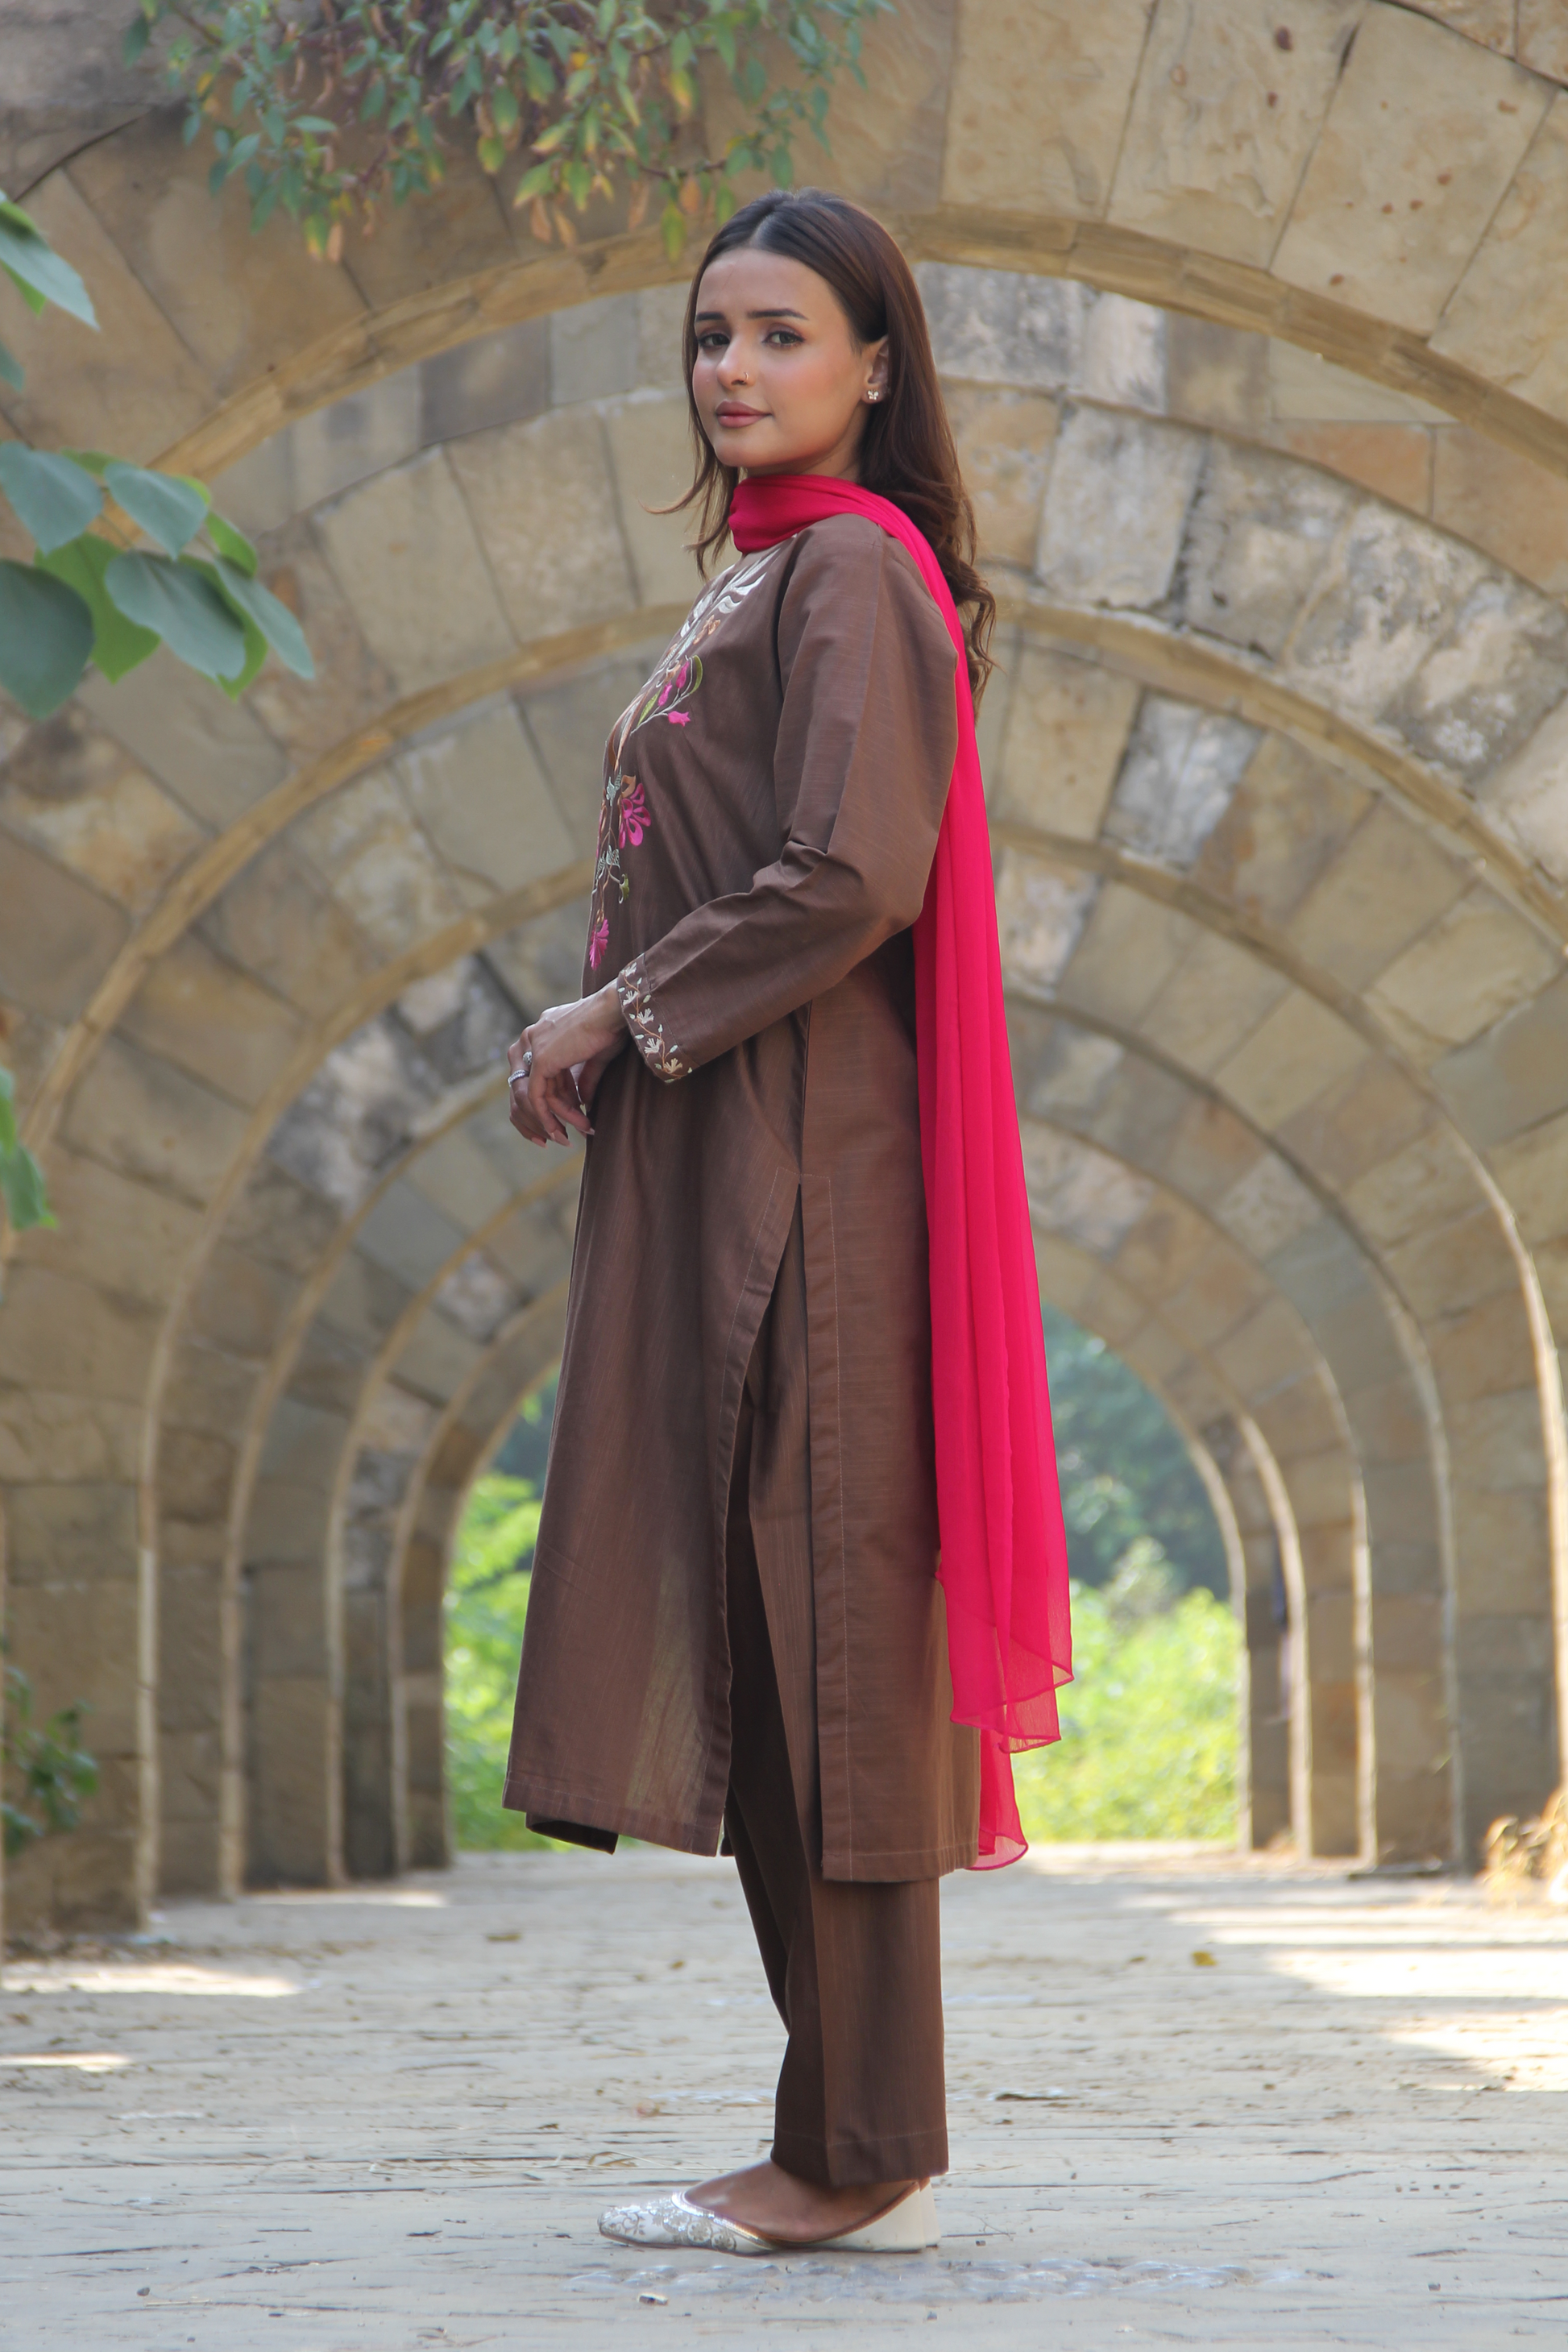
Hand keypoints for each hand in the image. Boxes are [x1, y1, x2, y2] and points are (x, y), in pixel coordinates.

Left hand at [507, 983, 629, 1147]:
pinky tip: (558, 1131)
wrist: (615, 1012)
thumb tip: (583, 1100)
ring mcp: (532, 1047)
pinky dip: (546, 1117)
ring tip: (570, 1136)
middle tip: (558, 1137)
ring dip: (552, 1120)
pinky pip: (536, 1097)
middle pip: (522, 1087)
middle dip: (539, 1117)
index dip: (544, 1102)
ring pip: (531, 1096)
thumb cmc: (611, 1026)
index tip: (562, 1120)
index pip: (531, 1074)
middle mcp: (530, 1037)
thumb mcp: (593, 1057)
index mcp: (541, 1032)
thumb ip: (583, 1078)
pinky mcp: (541, 1060)